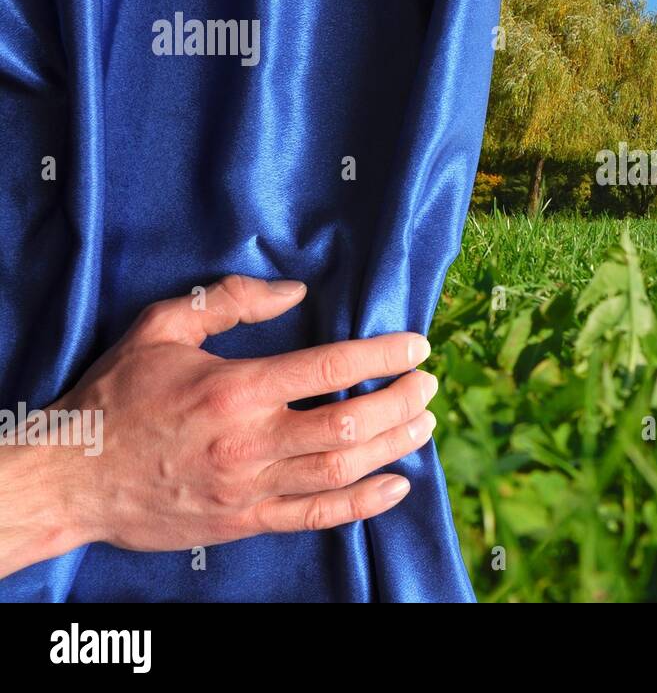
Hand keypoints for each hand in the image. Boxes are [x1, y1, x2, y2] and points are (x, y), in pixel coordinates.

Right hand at [0, 275, 437, 577]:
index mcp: (235, 388)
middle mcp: (250, 441)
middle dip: (402, 402)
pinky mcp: (246, 521)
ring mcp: (250, 487)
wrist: (72, 478)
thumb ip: (230, 302)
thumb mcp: (161, 328)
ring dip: (394, 446)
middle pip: (350, 422)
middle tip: (428, 385)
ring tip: (424, 424)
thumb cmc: (117, 396)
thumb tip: (294, 290)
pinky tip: (397, 485)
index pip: (330, 366)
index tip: (417, 347)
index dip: (384, 355)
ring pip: (343, 470)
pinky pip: (318, 516)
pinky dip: (364, 504)